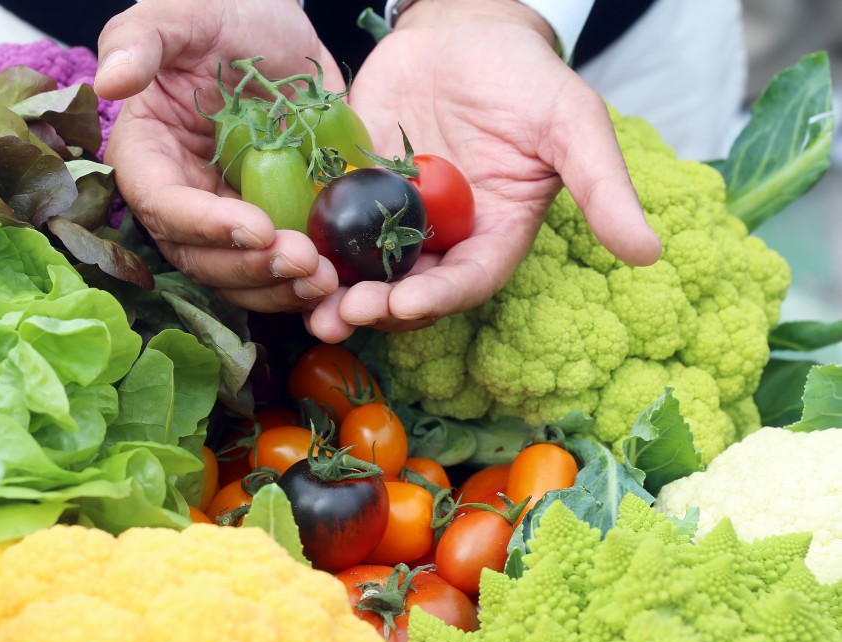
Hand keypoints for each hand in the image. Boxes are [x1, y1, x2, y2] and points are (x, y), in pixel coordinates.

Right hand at [94, 0, 340, 311]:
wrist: (280, 33)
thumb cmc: (222, 13)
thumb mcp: (183, 14)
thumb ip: (139, 39)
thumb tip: (109, 82)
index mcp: (148, 156)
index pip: (164, 206)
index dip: (206, 226)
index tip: (257, 229)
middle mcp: (182, 198)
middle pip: (200, 257)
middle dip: (250, 268)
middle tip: (303, 262)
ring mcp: (227, 218)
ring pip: (238, 276)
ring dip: (278, 288)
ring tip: (324, 280)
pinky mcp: (270, 224)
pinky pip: (277, 269)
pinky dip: (302, 284)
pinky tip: (337, 281)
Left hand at [304, 0, 662, 341]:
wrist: (462, 34)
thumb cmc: (525, 78)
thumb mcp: (572, 124)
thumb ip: (602, 186)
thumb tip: (650, 252)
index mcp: (493, 235)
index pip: (469, 281)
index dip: (439, 298)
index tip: (407, 303)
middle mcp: (442, 239)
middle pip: (408, 288)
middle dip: (376, 307)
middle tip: (341, 314)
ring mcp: (394, 218)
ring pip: (363, 268)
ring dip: (336, 292)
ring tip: (308, 304)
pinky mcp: (353, 190)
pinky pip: (329, 223)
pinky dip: (310, 242)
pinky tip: (283, 251)